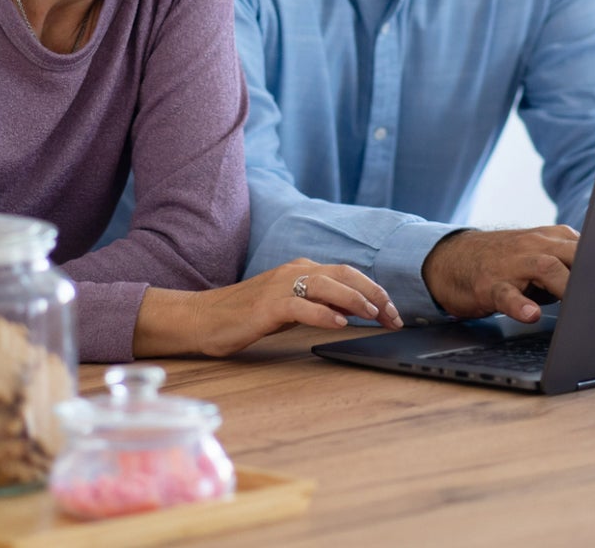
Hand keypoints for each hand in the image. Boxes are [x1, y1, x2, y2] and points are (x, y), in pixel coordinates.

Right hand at [132, 259, 402, 358]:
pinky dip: (323, 314)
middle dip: (374, 294)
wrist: (200, 318)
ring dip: (356, 300)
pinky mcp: (266, 306)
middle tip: (394, 317)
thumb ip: (317, 305)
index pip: (347, 274)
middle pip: (345, 275)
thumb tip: (351, 312)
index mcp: (300, 270)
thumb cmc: (243, 315)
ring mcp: (279, 287)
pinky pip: (300, 306)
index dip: (374, 291)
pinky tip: (339, 324)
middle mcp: (293, 272)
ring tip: (375, 316)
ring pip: (327, 285)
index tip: (393, 313)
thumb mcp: (288, 308)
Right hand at [421, 226, 579, 322]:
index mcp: (555, 239)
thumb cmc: (507, 262)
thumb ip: (572, 266)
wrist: (452, 258)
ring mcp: (513, 263)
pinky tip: (531, 314)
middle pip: (575, 253)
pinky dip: (520, 304)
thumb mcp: (543, 257)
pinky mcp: (489, 283)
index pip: (592, 248)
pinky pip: (507, 293)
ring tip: (582, 305)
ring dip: (567, 285)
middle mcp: (537, 246)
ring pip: (546, 268)